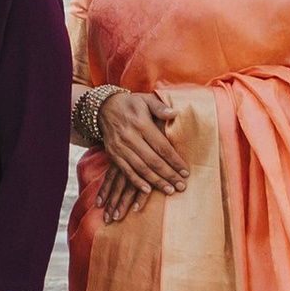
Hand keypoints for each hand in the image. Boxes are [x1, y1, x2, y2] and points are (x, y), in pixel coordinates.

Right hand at [94, 88, 184, 223]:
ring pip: (140, 168)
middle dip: (168, 175)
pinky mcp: (112, 154)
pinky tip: (148, 190)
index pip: (161, 146)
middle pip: (152, 160)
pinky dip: (136, 181)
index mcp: (141, 123)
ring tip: (169, 190)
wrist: (104, 107)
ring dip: (156, 181)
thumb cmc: (131, 104)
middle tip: (181, 186)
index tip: (185, 172)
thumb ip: (161, 107)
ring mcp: (119, 147)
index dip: (174, 161)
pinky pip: (126, 171)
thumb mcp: (146, 99)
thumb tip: (175, 113)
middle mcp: (129, 137)